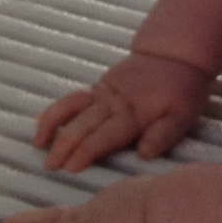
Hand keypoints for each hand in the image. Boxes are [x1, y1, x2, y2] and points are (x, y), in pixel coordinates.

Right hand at [34, 51, 213, 173]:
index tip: (70, 169)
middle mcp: (112, 104)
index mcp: (132, 114)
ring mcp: (103, 93)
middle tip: (50, 166)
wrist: (175, 54)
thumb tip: (143, 155)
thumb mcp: (183, 115)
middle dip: (64, 147)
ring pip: (70, 109)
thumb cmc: (182, 90)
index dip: (85, 153)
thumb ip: (163, 136)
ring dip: (53, 126)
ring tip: (38, 144)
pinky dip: (56, 110)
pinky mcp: (99, 86)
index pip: (102, 137)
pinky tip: (41, 123)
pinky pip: (72, 99)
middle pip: (82, 127)